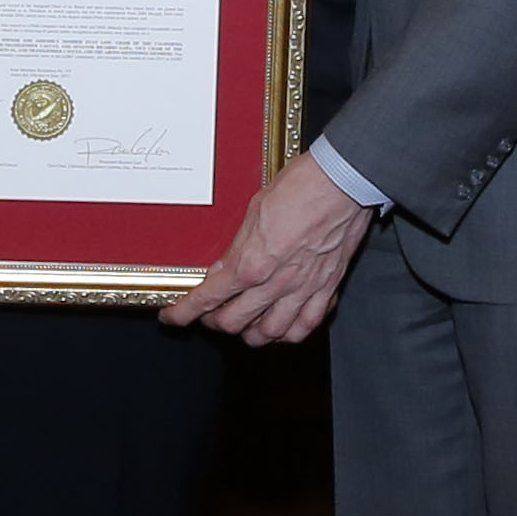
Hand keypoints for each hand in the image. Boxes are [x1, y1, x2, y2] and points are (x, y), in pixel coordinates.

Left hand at [161, 150, 375, 345]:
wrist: (343, 182)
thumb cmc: (301, 187)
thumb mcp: (253, 213)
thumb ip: (238, 247)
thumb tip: (224, 268)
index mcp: (251, 262)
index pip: (208, 298)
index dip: (184, 312)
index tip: (173, 317)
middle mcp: (275, 282)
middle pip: (234, 322)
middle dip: (214, 323)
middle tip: (210, 316)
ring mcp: (302, 289)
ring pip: (268, 333)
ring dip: (249, 333)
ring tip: (243, 325)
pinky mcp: (326, 289)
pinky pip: (304, 326)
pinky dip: (288, 333)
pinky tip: (281, 328)